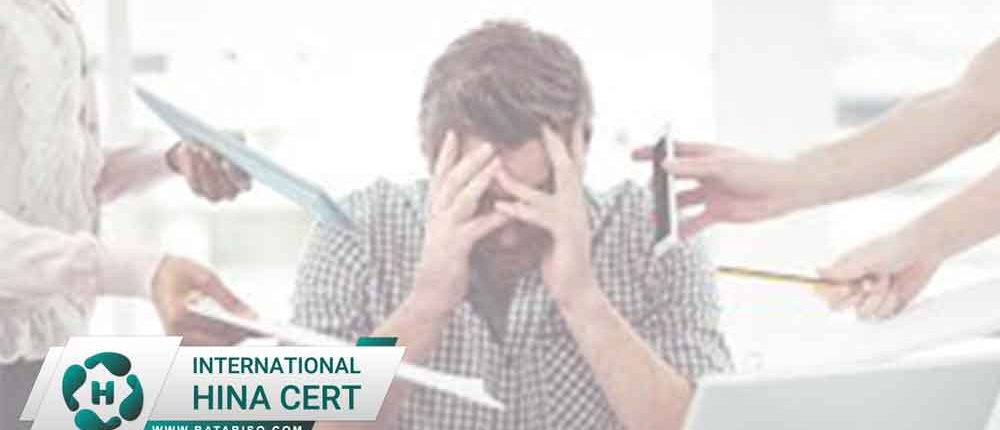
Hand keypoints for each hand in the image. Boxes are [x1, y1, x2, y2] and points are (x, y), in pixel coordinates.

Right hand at [151, 256, 257, 344]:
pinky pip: (210, 345)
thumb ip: (229, 299)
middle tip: (268, 332)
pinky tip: (245, 330)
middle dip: (243, 337)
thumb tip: (252, 316)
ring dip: (236, 340)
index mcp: (178, 316)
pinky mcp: (183, 342)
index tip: (261, 328)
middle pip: (218, 343)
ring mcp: (178, 341)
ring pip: (216, 348)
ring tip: (260, 331)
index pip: (216, 330)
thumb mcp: (207, 277)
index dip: (240, 330)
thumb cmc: (180, 272)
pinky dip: (227, 338)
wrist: (155, 277)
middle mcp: (176, 334)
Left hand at [167, 140, 251, 201]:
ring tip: (196, 147)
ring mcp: (215, 194)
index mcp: (245, 181)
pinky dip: (190, 166)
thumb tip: (229, 143)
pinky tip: (188, 151)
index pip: (244, 185)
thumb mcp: (235, 138)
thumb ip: (237, 141)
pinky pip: (194, 182)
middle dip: (214, 168)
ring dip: (201, 166)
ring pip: (208, 186)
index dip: (235, 175)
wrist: (207, 148)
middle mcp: (232, 192)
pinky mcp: (199, 191)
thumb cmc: (226, 143)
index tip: (225, 161)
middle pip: (225, 187)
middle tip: (207, 151)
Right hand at [411, 132, 508, 314]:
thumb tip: (472, 195)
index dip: (446, 154)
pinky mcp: (455, 248)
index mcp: (435, 210)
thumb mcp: (448, 231)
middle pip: (452, 180)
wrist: (431, 295)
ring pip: (461, 199)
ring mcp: (444, 231)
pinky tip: (508, 211)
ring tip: (497, 164)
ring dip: (479, 180)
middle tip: (489, 142)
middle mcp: (436, 216)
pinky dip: (493, 218)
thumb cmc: (446, 262)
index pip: (439, 175)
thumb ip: (458, 212)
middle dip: (469, 160)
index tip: (454, 132)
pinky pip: (476, 229)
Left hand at [494, 124, 594, 304]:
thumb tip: (529, 190)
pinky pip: (539, 218)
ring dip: (518, 181)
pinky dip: (518, 211)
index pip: (572, 164)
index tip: (564, 116)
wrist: (576, 290)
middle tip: (547, 120)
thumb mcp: (551, 227)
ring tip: (496, 167)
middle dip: (559, 142)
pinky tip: (500, 206)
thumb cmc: (560, 259)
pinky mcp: (564, 236)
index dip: (568, 140)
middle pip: (569, 166)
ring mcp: (573, 220)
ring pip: (545, 192)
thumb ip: (544, 206)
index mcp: (573, 201)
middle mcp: (577, 205)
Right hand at [631, 142, 802, 237]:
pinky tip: (673, 236)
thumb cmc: (756, 169)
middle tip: (647, 194)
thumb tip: (664, 166)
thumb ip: (691, 168)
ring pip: (681, 203)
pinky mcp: (717, 213)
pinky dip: (684, 230)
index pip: (673, 152)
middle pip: (673, 180)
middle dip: (658, 187)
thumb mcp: (720, 166)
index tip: (634, 156)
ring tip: (655, 219)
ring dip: (668, 211)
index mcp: (704, 156)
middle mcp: (704, 174)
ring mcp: (709, 194)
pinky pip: (695, 222)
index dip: (653, 154)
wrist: (783, 190)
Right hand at [816, 229, 941, 319]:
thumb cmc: (893, 247)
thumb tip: (816, 270)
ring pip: (861, 314)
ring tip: (888, 281)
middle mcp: (853, 286)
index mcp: (843, 272)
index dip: (833, 293)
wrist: (923, 251)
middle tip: (870, 283)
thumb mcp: (864, 258)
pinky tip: (896, 289)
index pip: (824, 291)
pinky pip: (880, 316)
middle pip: (838, 307)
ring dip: (876, 299)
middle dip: (856, 298)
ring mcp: (869, 297)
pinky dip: (889, 304)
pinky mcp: (886, 306)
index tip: (848, 287)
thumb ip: (841, 270)